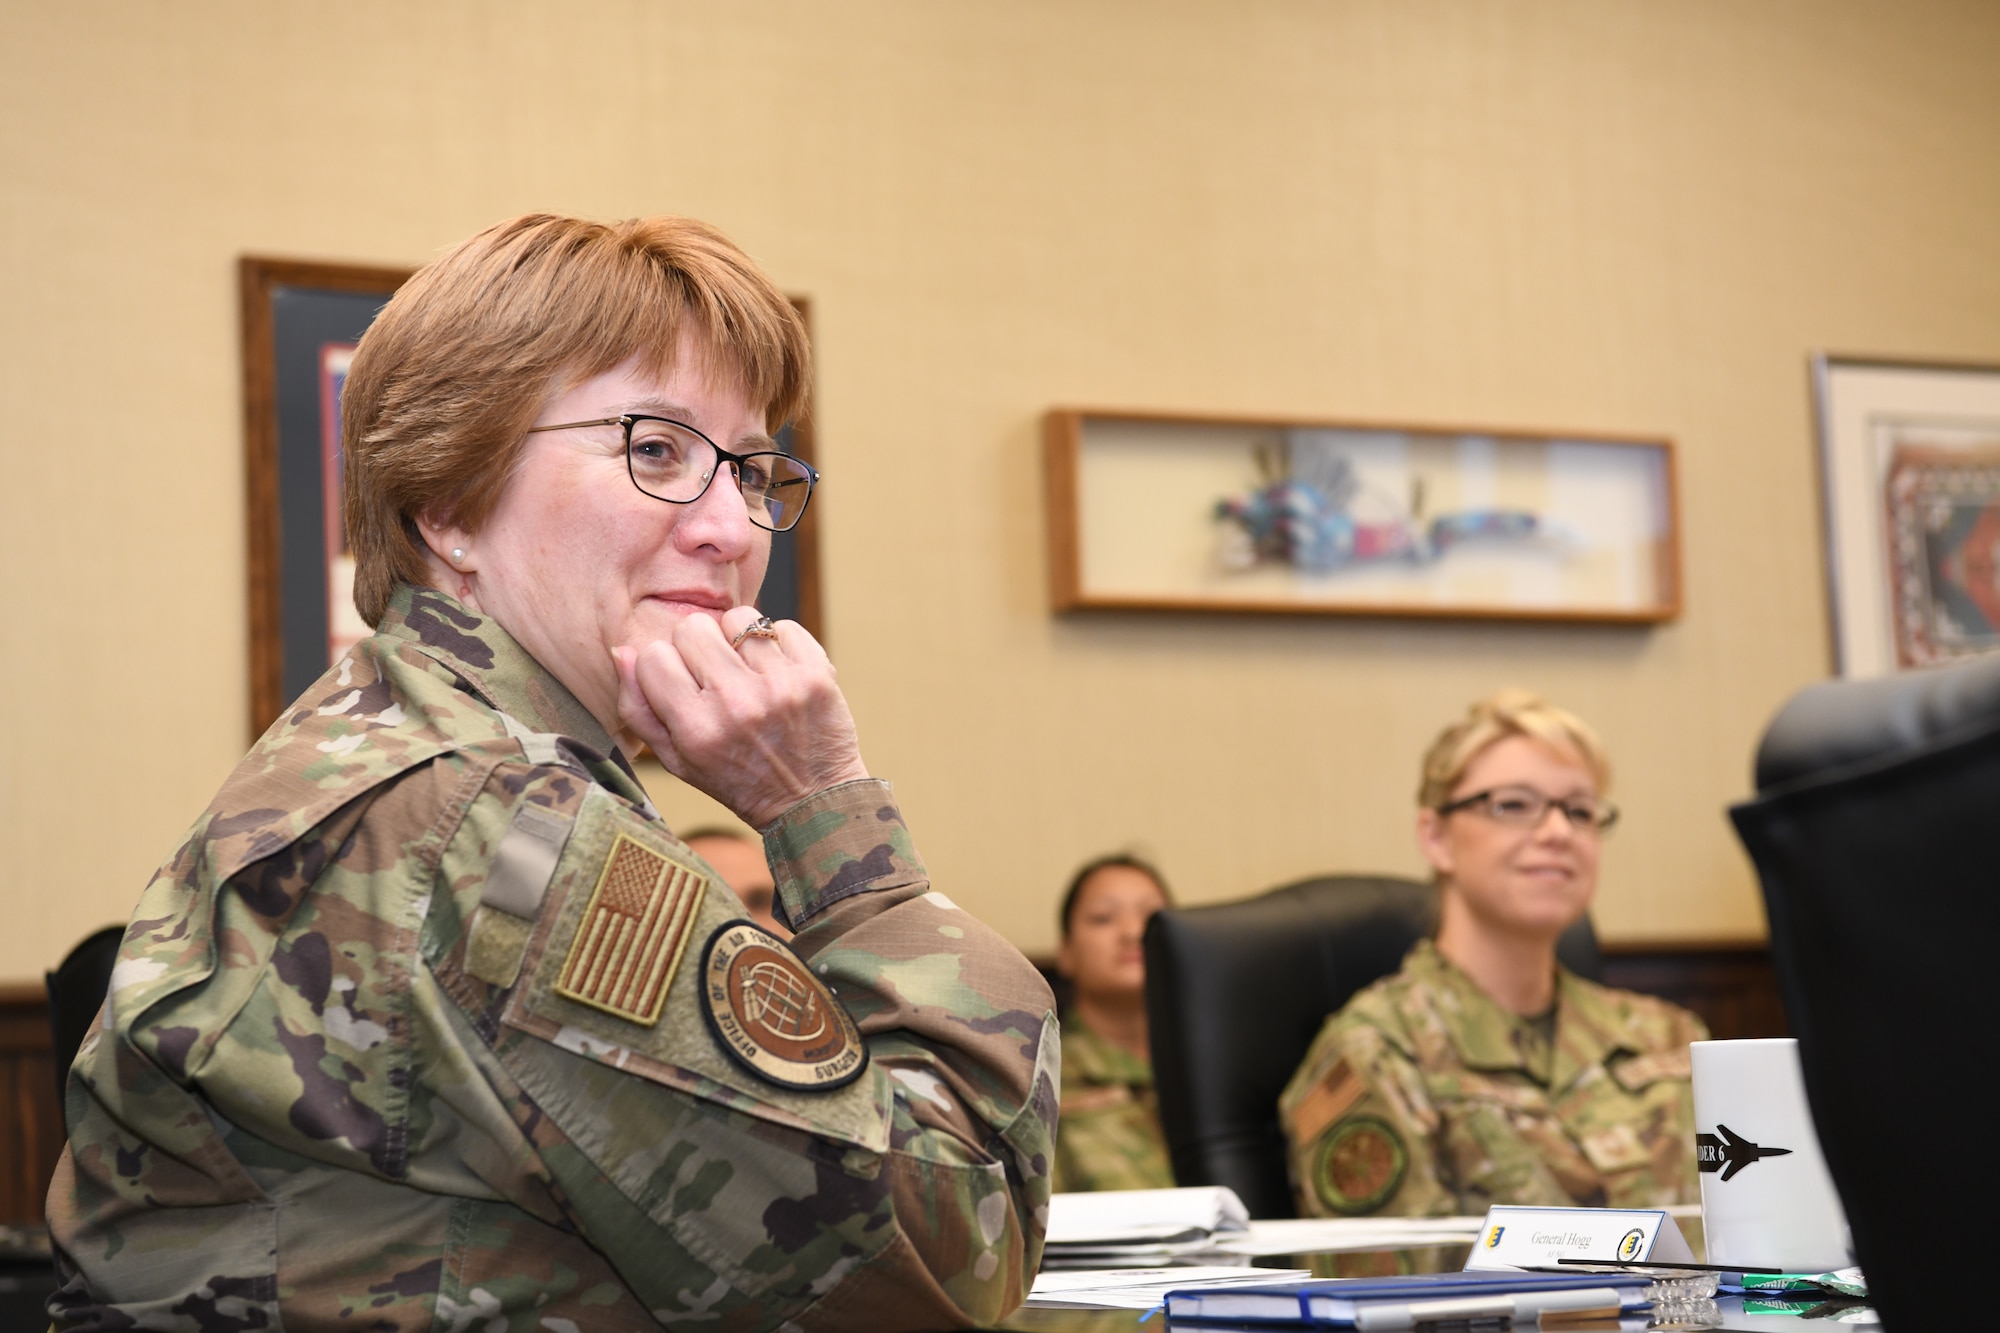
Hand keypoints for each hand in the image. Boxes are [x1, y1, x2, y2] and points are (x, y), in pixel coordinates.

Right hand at [612, 607, 870, 828]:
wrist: (813, 801)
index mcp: (696, 729)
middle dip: (699, 646)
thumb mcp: (677, 760)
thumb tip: (622, 652)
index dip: (663, 664)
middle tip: (715, 675)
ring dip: (738, 639)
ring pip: (738, 618)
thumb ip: (639, 709)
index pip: (653, 655)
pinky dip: (778, 643)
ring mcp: (780, 686)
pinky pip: (782, 625)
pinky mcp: (816, 675)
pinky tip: (778, 673)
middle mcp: (737, 704)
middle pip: (692, 627)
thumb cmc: (737, 779)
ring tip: (747, 671)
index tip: (681, 681)